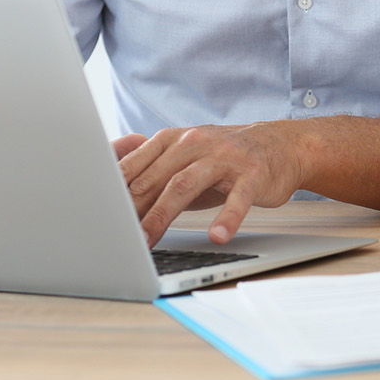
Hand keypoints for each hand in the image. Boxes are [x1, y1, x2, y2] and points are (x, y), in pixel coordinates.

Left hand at [111, 122, 307, 246]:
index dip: (114, 193)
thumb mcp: (185, 158)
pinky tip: (218, 235)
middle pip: (155, 178)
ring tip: (148, 240)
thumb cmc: (226, 157)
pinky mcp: (253, 172)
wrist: (281, 144)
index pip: (135, 167)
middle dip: (132, 209)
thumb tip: (111, 195)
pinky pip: (237, 197)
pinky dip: (227, 218)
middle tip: (114, 237)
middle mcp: (195, 142)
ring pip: (186, 184)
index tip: (98, 217)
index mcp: (173, 140)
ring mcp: (225, 157)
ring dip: (163, 214)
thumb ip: (152, 172)